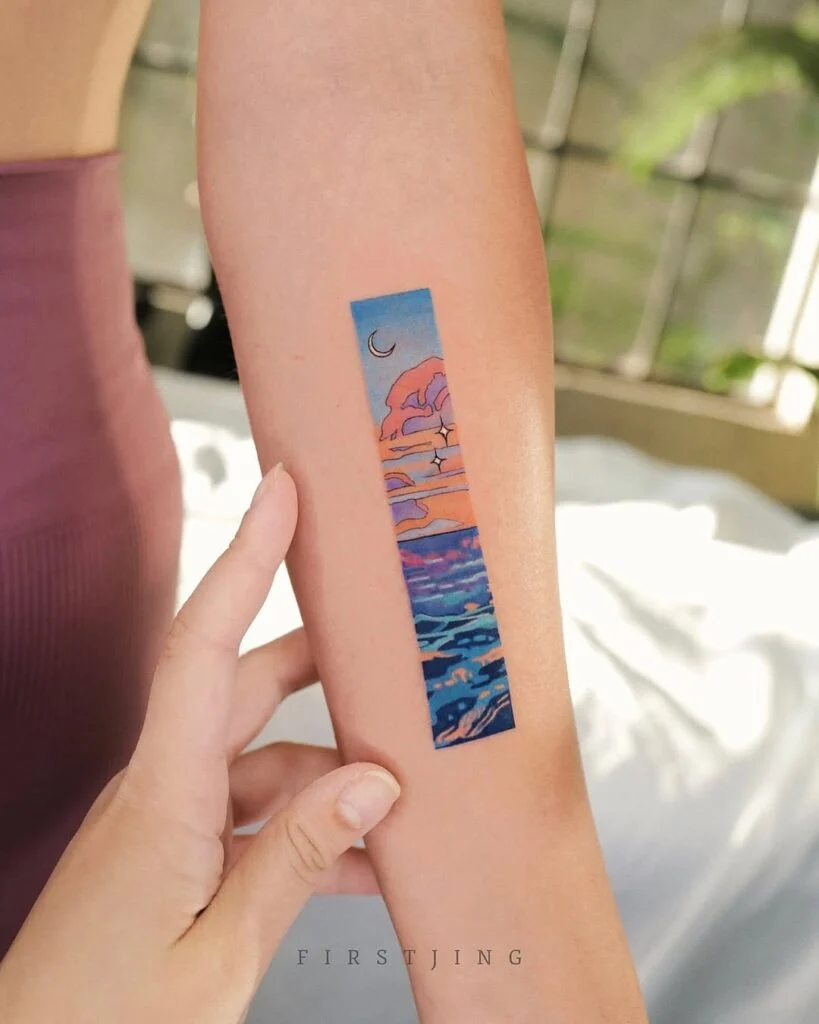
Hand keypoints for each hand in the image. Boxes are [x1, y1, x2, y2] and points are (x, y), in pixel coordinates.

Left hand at [0, 465, 400, 1022]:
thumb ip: (297, 862)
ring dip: (328, 777)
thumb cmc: (105, 1022)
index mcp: (162, 796)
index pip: (202, 645)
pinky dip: (305, 829)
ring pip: (263, 758)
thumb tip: (372, 786)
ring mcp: (167, 817)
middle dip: (319, 663)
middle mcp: (160, 786)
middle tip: (385, 645)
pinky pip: (252, 814)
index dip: (245, 560)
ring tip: (396, 808)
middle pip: (245, 686)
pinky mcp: (176, 849)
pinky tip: (356, 863)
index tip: (281, 493)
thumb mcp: (221, 954)